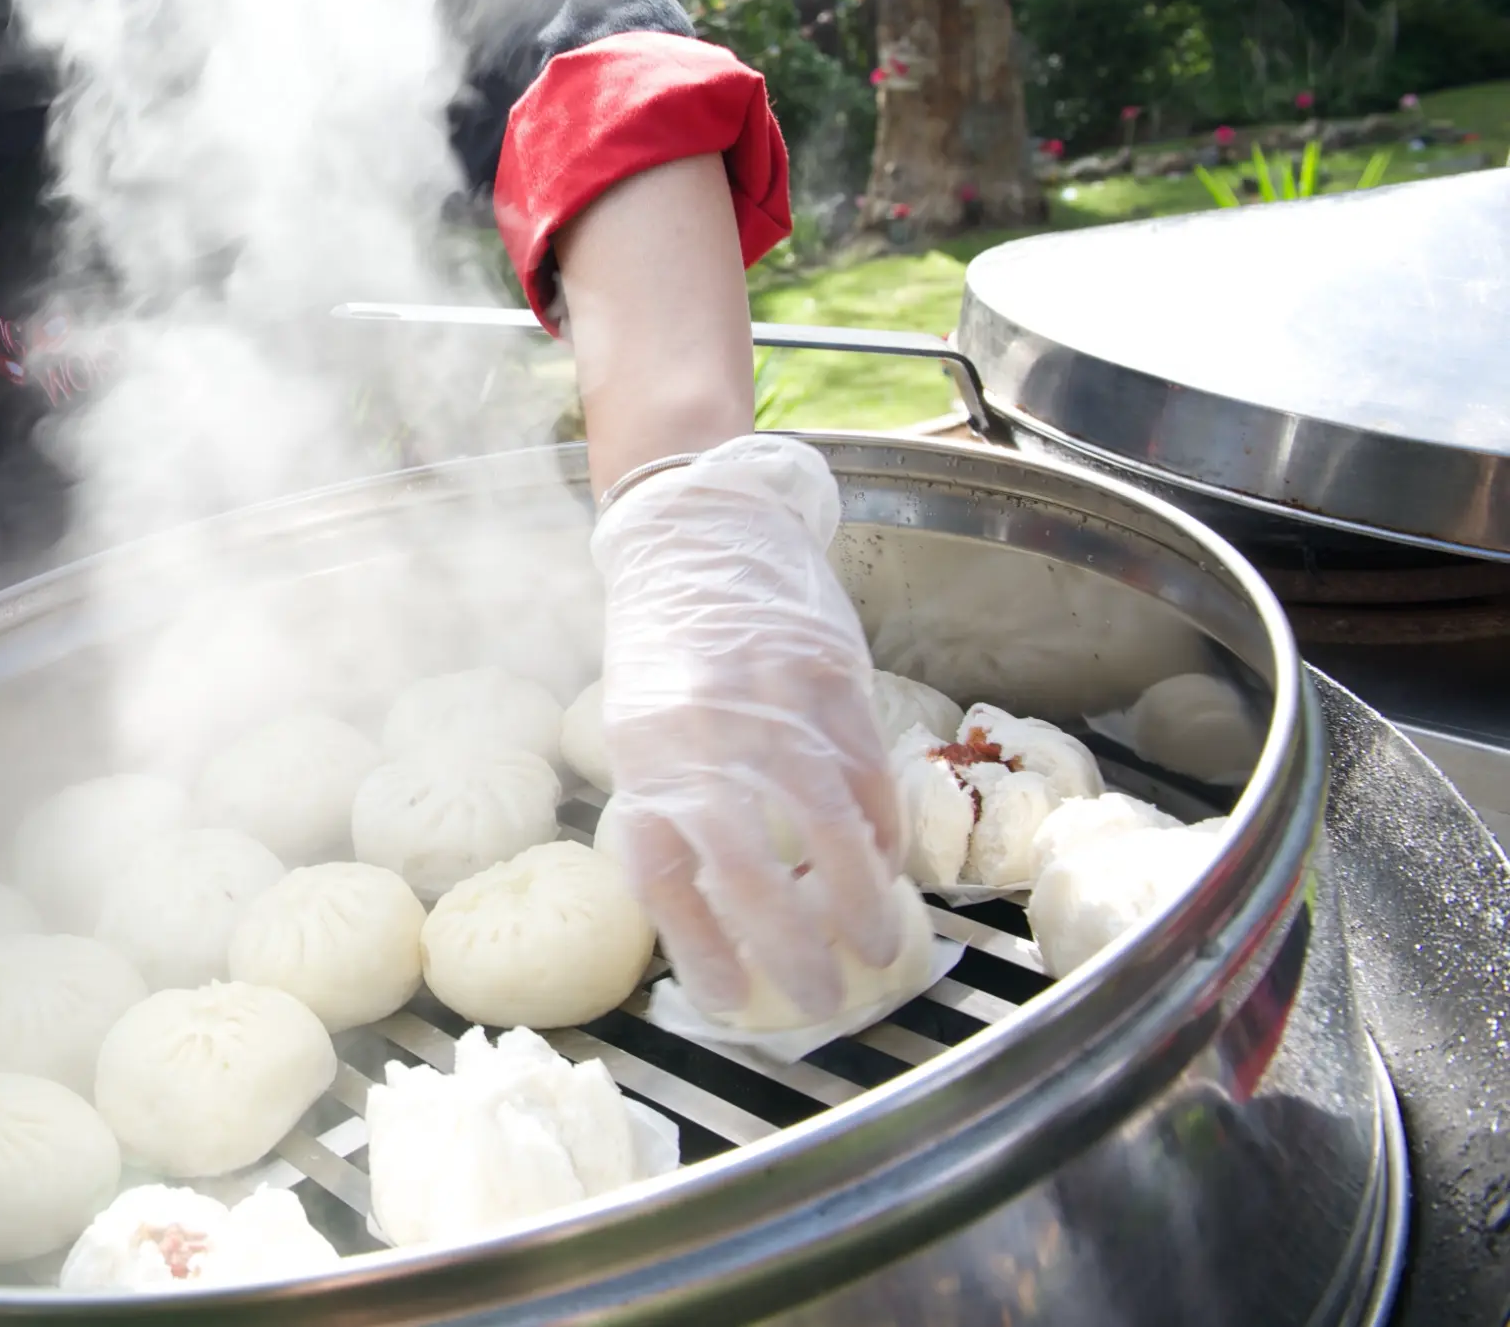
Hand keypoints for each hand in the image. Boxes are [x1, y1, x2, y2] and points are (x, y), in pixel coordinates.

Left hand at [591, 434, 902, 1022]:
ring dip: (860, 898)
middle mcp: (702, 735)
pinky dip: (882, 829)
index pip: (664, 872)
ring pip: (826, 826)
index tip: (733, 1002)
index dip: (700, 945)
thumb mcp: (642, 723)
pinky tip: (889, 865)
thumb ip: (674, 801)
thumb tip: (717, 907)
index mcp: (642, 754)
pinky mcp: (829, 676)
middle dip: (793, 946)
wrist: (700, 530)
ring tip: (880, 947)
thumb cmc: (667, 644)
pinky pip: (866, 772)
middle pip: (749, 866)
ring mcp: (771, 705)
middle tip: (828, 997)